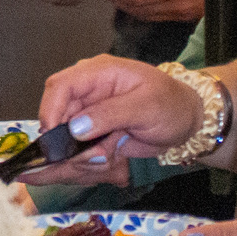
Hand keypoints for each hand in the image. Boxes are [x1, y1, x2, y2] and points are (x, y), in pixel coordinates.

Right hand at [20, 54, 202, 184]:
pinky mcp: (93, 134)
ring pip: (67, 140)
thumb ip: (110, 114)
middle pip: (58, 117)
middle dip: (70, 143)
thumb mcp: (146, 106)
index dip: (50, 110)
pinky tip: (111, 158)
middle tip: (98, 156)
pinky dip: (90, 162)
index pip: (60, 86)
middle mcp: (87, 93)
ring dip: (83, 156)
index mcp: (98, 73)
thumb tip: (75, 128)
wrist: (186, 121)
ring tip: (112, 156)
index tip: (53, 138)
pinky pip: (80, 152)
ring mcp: (89, 115)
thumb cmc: (171, 104)